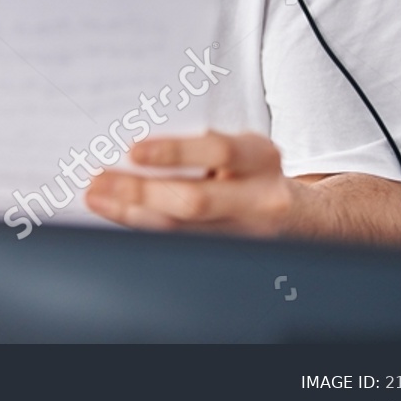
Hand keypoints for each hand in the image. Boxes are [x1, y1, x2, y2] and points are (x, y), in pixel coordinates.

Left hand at [85, 131, 297, 236]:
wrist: (303, 216)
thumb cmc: (253, 170)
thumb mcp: (240, 147)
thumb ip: (200, 144)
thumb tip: (130, 144)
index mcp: (262, 157)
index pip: (218, 151)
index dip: (174, 151)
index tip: (132, 150)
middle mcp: (262, 197)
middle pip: (195, 199)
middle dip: (140, 191)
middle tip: (98, 180)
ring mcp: (251, 234)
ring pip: (184, 231)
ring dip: (133, 215)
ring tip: (98, 199)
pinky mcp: (235, 256)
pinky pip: (182, 245)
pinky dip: (146, 230)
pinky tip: (120, 217)